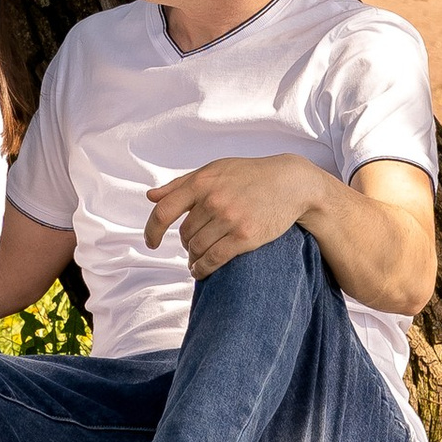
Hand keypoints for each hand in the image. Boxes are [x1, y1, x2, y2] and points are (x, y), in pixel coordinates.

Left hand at [143, 152, 325, 279]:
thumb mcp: (214, 170)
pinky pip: (213, 259)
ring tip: (196, 260)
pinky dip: (202, 269)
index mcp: (201, 182)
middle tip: (192, 247)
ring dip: (193, 258)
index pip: (164, 211)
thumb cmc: (249, 175)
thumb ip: (181, 184)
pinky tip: (200, 271)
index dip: (152, 230)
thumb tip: (150, 196)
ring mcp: (229, 219)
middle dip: (186, 244)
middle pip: (184, 234)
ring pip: (197, 249)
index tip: (151, 242)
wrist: (290, 183)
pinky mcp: (245, 236)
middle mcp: (213, 200)